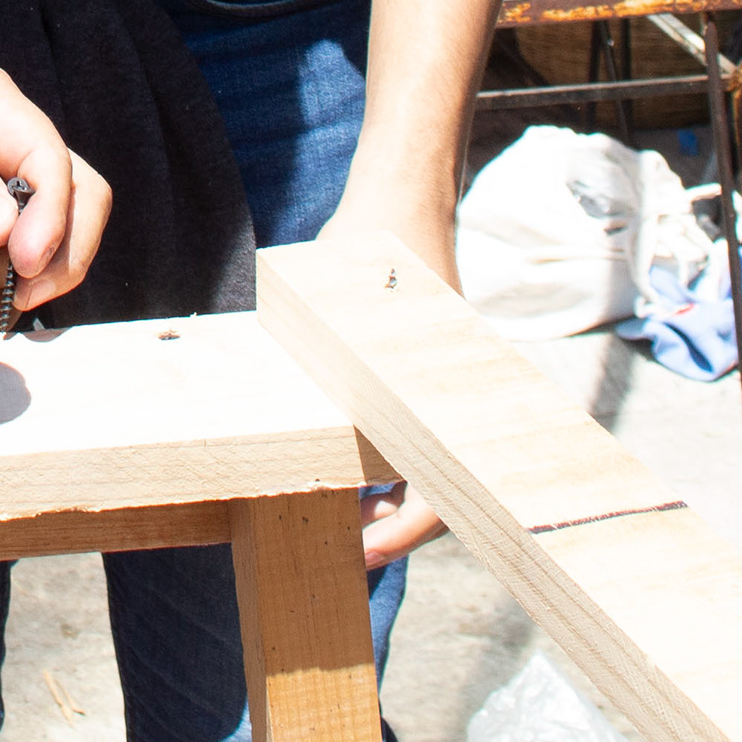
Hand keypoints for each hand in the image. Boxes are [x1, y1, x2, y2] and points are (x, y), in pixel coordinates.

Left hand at [320, 170, 458, 565]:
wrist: (400, 189)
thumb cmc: (371, 245)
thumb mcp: (337, 311)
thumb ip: (323, 366)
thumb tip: (279, 428)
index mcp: (447, 391)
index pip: (439, 492)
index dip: (401, 534)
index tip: (363, 552)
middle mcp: (462, 393)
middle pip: (440, 486)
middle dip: (396, 523)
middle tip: (349, 546)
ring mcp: (450, 382)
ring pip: (429, 461)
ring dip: (393, 492)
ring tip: (348, 518)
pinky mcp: (434, 369)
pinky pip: (422, 430)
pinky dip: (392, 457)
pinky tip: (355, 470)